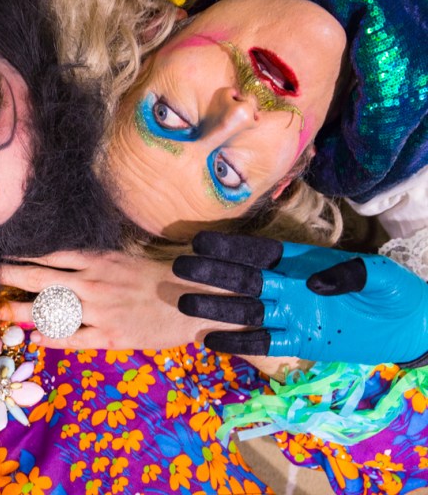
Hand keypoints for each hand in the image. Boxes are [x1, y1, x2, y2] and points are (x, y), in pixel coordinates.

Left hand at [0, 250, 216, 349]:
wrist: (192, 299)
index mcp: (97, 258)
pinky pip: (72, 338)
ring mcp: (99, 309)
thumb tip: (64, 258)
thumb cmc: (160, 274)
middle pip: (40, 279)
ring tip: (1, 311)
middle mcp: (92, 281)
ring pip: (50, 310)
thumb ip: (95, 258)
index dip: (23, 259)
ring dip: (22, 311)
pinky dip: (50, 337)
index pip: (49, 257)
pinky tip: (34, 337)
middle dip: (11, 278)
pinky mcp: (110, 335)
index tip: (3, 259)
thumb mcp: (125, 256)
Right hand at [173, 232, 427, 365]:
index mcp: (302, 263)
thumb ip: (349, 272)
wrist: (409, 326)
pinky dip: (236, 342)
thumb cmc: (394, 293)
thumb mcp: (379, 274)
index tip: (201, 242)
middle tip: (180, 268)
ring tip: (184, 304)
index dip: (230, 248)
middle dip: (212, 273)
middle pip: (243, 279)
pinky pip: (261, 342)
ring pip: (245, 310)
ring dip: (215, 307)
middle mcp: (288, 287)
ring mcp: (290, 315)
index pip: (260, 253)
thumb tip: (312, 283)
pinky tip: (210, 340)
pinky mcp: (297, 342)